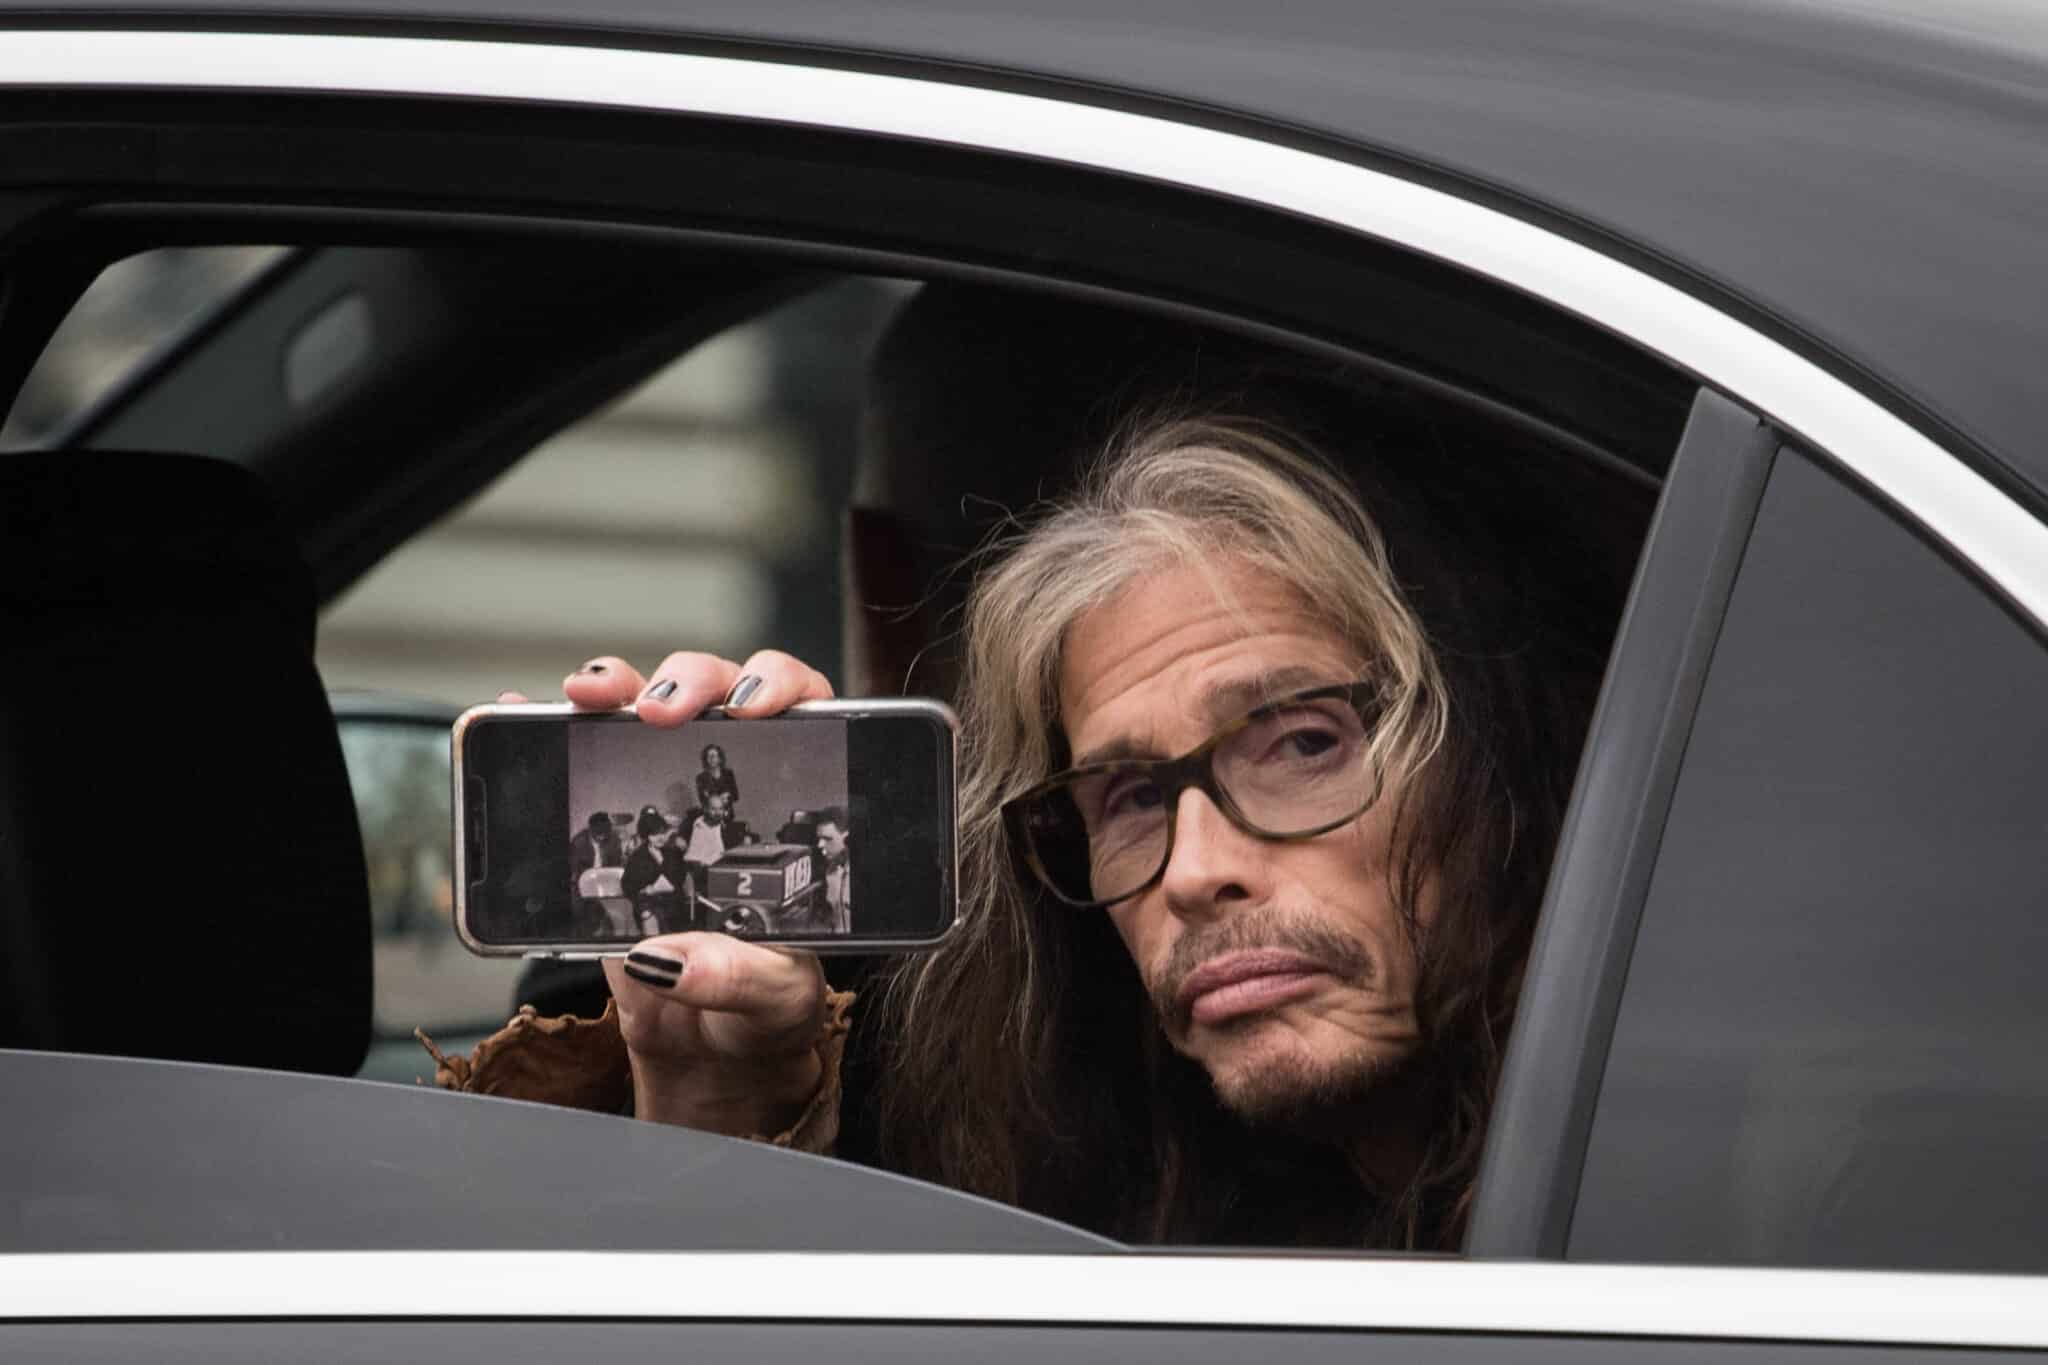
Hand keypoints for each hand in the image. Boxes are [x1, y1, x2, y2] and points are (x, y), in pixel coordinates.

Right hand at [502, 649, 836, 1134]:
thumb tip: (670, 959)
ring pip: (648, 709)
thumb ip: (737, 976)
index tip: (750, 706)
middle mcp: (734, 790)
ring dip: (618, 688)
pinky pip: (580, 757)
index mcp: (793, 814)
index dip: (781, 687)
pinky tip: (525, 711)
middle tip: (660, 708)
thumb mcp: (774, 998)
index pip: (806, 712)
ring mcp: (669, 798)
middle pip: (720, 693)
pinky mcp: (612, 826)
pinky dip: (551, 726)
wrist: (704, 1046)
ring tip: (589, 696)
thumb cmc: (762, 1011)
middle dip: (688, 681)